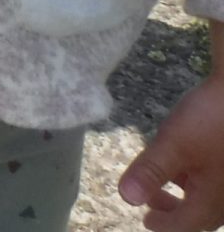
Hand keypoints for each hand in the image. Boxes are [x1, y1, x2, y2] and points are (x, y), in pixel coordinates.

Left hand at [121, 71, 223, 229]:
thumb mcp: (173, 144)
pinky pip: (217, 181)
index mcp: (215, 200)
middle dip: (175, 212)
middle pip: (202, 216)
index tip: (146, 222)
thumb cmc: (213, 119)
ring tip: (166, 179)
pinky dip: (198, 178)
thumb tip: (126, 198)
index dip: (164, 225)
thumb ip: (150, 171)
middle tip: (151, 204)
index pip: (186, 225)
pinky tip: (187, 159)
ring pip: (211, 198)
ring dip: (186, 194)